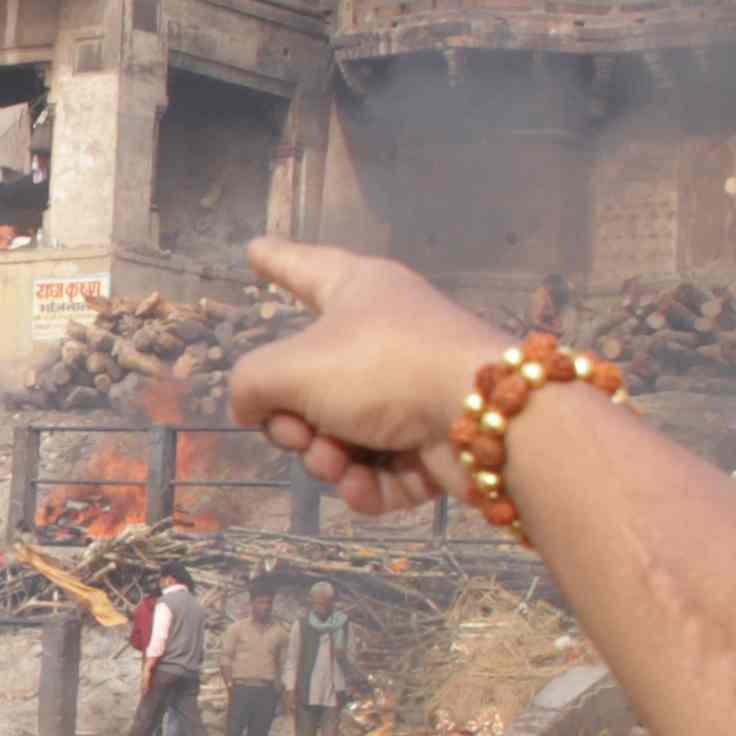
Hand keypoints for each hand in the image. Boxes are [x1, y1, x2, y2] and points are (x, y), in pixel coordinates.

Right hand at [226, 243, 507, 516]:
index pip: (301, 267)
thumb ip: (251, 384)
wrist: (484, 418)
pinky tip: (364, 488)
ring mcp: (412, 389)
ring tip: (340, 465)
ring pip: (341, 433)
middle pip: (310, 380)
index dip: (274, 260)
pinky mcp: (436, 442)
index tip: (255, 248)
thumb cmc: (383, 368)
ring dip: (328, 459)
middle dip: (294, 421)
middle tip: (299, 433)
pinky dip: (369, 484)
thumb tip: (257, 407)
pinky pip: (381, 468)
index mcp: (356, 290)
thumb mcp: (290, 369)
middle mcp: (385, 333)